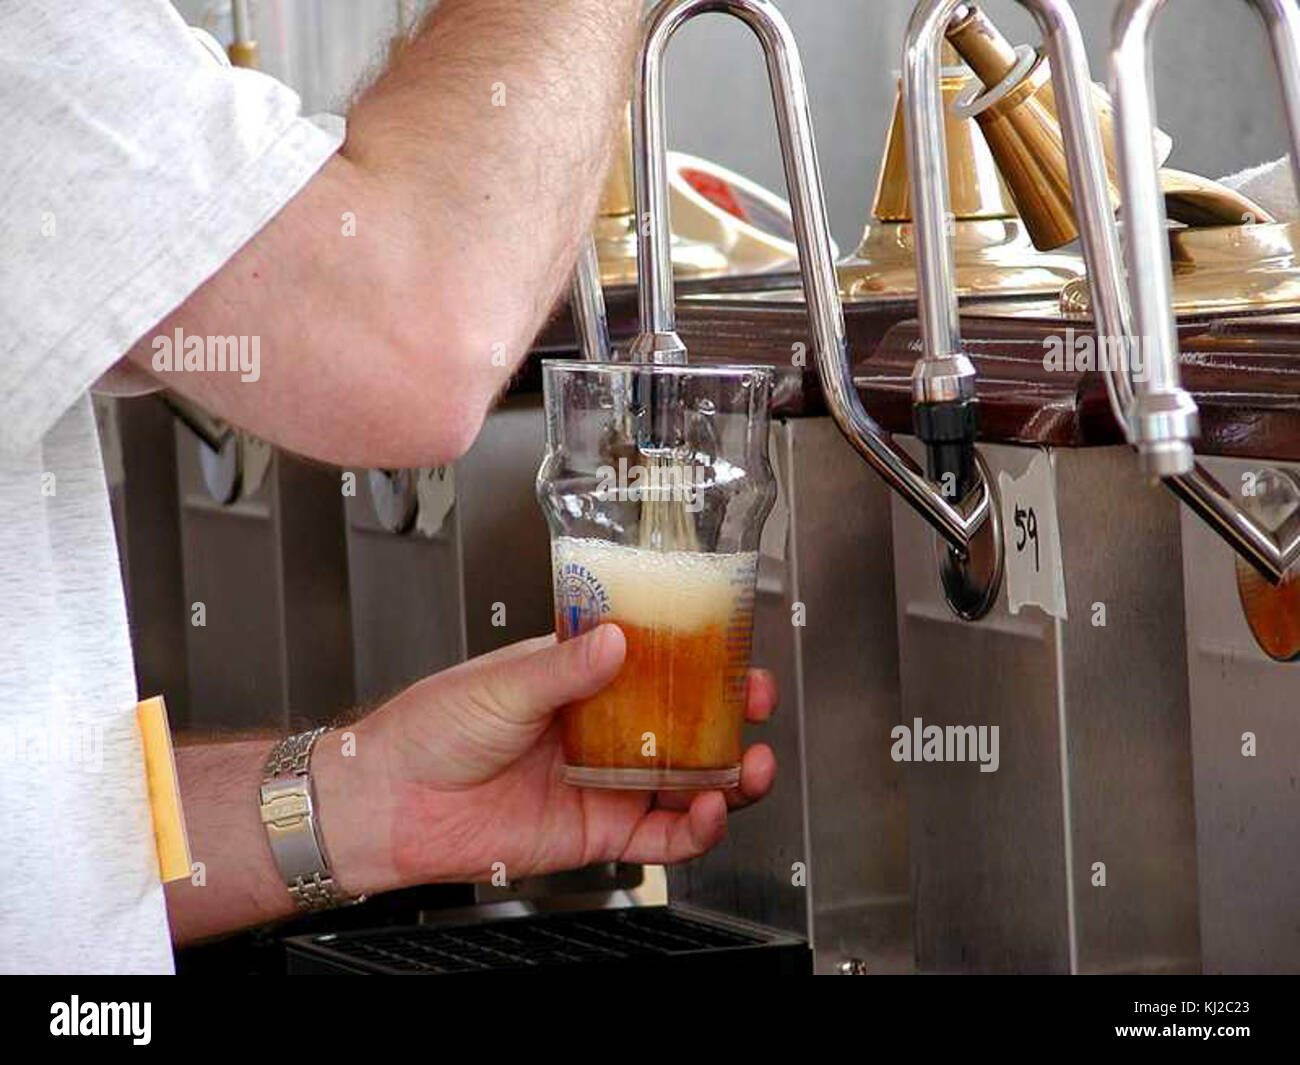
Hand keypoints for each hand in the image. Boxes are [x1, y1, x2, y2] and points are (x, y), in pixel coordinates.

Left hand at [314, 625, 777, 894]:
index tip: (733, 646)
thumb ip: (565, 666)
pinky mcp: (600, 832)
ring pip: (688, 781)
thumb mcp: (502, 683)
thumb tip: (617, 639)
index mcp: (579, 680)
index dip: (700, 657)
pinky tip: (713, 810)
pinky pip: (664, 835)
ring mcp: (606, 782)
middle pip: (686, 723)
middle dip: (730, 714)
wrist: (391, 801)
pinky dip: (698, 829)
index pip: (656, 663)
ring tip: (753, 763)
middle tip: (754, 701)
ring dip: (730, 775)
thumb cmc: (430, 729)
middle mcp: (602, 730)